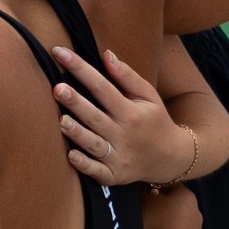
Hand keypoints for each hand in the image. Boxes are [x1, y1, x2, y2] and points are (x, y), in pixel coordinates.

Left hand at [51, 47, 194, 186]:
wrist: (171, 158)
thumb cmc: (154, 120)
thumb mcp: (148, 96)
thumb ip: (127, 76)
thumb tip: (106, 54)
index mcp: (131, 112)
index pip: (103, 87)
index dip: (81, 69)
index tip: (60, 53)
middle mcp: (124, 134)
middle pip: (96, 116)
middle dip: (77, 103)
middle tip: (57, 88)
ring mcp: (119, 156)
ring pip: (94, 144)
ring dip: (77, 133)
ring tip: (60, 120)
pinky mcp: (114, 175)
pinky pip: (97, 171)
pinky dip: (84, 165)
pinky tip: (70, 155)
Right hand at [139, 185, 202, 228]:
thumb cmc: (155, 224)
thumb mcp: (143, 201)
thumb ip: (143, 189)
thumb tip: (144, 186)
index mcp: (186, 194)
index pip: (167, 182)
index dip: (151, 186)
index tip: (138, 193)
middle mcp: (196, 208)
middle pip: (173, 200)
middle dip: (158, 203)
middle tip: (141, 210)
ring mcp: (196, 227)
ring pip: (176, 217)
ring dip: (164, 220)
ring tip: (148, 227)